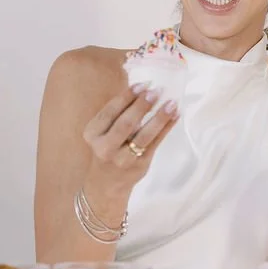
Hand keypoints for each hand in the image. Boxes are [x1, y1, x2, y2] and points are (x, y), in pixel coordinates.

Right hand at [82, 83, 178, 200]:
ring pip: (143, 136)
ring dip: (159, 118)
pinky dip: (166, 129)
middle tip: (156, 91)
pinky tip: (174, 117)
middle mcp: (105, 147)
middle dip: (141, 106)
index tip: (142, 84)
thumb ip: (118, 114)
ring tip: (171, 104)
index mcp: (93, 133)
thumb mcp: (103, 132)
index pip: (110, 111)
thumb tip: (143, 89)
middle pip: (125, 124)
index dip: (126, 97)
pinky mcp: (139, 165)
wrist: (106, 184)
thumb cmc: (107, 149)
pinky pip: (155, 144)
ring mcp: (122, 158)